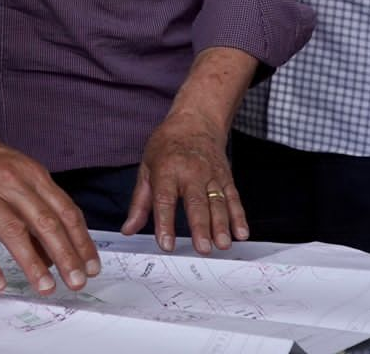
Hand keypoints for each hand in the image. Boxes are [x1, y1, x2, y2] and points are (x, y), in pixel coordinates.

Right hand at [0, 104, 98, 295]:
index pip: (64, 209)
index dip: (81, 240)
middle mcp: (10, 181)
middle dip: (65, 255)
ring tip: (46, 287)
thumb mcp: (14, 172)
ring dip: (33, 263)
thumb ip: (34, 207)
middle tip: (77, 282)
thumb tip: (53, 252)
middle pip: (45, 221)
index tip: (91, 265)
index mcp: (30, 172)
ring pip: (13, 231)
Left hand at [121, 108, 245, 253]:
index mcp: (166, 171)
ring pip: (218, 202)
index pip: (164, 200)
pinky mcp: (226, 178)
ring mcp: (211, 176)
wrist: (196, 121)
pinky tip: (241, 233)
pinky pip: (234, 198)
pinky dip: (239, 217)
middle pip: (196, 203)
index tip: (166, 244)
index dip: (165, 223)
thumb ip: (139, 203)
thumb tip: (128, 229)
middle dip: (200, 227)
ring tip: (222, 244)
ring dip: (222, 225)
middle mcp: (191, 173)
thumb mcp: (146, 168)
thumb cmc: (167, 146)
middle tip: (202, 248)